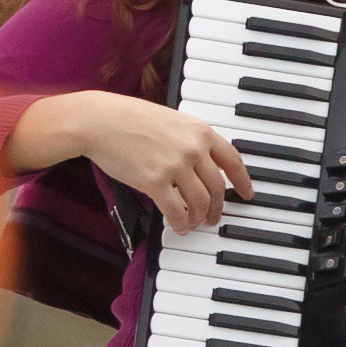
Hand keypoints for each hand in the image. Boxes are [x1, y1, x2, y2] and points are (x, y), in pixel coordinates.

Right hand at [33, 90, 249, 230]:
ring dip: (199, 217)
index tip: (246, 194)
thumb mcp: (172, 121)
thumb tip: (204, 164)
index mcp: (200, 131)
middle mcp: (193, 148)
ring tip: (193, 222)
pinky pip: (177, 211)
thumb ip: (191, 139)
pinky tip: (179, 227)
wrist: (99, 121)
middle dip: (218, 207)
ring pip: (200, 202)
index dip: (243, 181)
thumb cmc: (129, 119)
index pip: (233, 160)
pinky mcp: (155, 182)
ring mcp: (176, 165)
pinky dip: (181, 224)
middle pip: (217, 187)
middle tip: (213, 217)